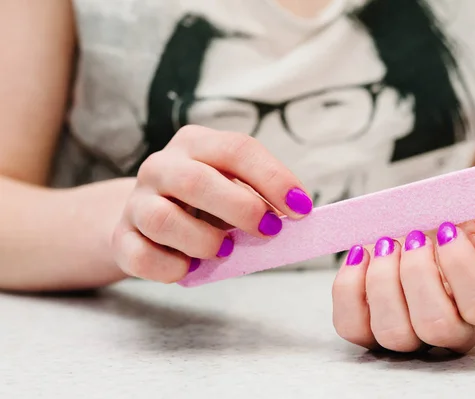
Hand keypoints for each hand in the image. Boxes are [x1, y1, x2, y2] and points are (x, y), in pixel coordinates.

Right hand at [112, 126, 312, 282]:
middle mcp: (162, 166)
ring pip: (163, 219)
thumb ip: (259, 198)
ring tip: (224, 250)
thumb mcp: (233, 189)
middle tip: (270, 231)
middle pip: (196, 181)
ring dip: (204, 241)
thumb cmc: (204, 204)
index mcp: (196, 144)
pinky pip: (142, 256)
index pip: (236, 149)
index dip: (273, 178)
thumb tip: (294, 218)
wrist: (147, 219)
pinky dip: (172, 268)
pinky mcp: (121, 238)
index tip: (302, 207)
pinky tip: (189, 267)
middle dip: (241, 209)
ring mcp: (136, 201)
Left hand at [332, 208, 474, 352]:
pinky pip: (352, 326)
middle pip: (436, 327)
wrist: (425, 229)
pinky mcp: (370, 328)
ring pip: (393, 333)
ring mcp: (409, 334)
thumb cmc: (459, 227)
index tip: (445, 228)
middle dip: (417, 274)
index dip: (461, 265)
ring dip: (382, 281)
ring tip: (384, 244)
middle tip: (411, 235)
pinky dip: (349, 288)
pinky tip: (359, 254)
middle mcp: (452, 329)